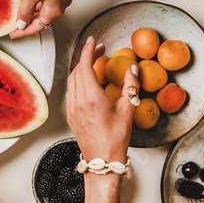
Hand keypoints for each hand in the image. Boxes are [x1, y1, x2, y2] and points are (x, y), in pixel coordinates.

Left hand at [9, 0, 81, 38]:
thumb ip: (25, 11)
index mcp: (55, 10)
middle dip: (28, 20)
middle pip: (41, 18)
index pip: (36, 27)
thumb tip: (21, 23)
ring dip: (32, 8)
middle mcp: (61, 4)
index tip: (13, 34)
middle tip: (15, 22)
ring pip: (44, 7)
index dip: (23, 31)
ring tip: (20, 6)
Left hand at [66, 36, 137, 163]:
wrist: (102, 161)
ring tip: (95, 63)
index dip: (88, 50)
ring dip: (81, 68)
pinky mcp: (70, 115)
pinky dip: (78, 80)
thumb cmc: (116, 140)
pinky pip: (71, 91)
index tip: (93, 41)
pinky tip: (89, 81)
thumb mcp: (128, 111)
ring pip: (72, 80)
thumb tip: (132, 69)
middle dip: (87, 57)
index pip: (85, 66)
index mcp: (91, 98)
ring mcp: (72, 108)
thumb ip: (131, 87)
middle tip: (100, 51)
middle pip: (77, 70)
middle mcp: (78, 101)